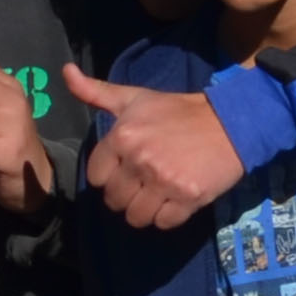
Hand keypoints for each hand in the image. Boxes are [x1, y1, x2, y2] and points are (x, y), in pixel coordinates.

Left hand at [61, 63, 241, 227]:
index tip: (126, 168)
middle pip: (114, 201)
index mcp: (123, 137)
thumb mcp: (135, 97)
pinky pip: (164, 223)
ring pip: (136, 217)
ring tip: (158, 194)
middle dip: (126, 195)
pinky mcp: (188, 198)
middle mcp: (140, 160)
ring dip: (145, 210)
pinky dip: (168, 216)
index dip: (109, 175)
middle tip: (144, 182)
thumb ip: (96, 92)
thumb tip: (65, 71)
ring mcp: (164, 181)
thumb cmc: (177, 111)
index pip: (96, 177)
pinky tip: (175, 199)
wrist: (230, 122)